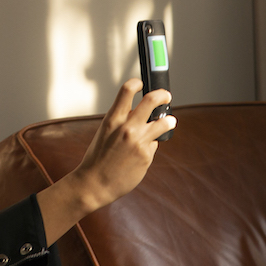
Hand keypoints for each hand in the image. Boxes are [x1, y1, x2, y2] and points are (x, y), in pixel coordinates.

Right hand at [72, 78, 174, 212]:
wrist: (95, 183)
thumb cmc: (97, 158)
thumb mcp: (105, 133)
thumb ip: (121, 121)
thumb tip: (140, 115)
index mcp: (112, 119)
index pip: (127, 90)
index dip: (136, 83)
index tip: (141, 84)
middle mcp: (128, 127)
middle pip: (152, 100)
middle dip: (163, 95)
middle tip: (166, 96)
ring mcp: (139, 141)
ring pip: (164, 123)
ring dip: (169, 120)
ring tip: (170, 121)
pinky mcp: (147, 155)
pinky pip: (154, 144)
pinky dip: (150, 145)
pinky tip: (141, 152)